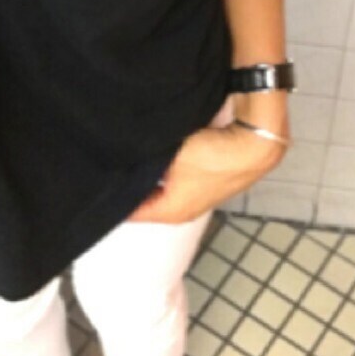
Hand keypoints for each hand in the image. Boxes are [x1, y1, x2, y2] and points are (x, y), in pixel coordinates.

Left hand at [127, 94, 291, 224]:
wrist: (253, 143)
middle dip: (133, 187)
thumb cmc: (211, 154)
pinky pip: (178, 179)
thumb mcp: (170, 157)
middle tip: (112, 169)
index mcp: (170, 212)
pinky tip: (158, 154)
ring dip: (152, 177)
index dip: (117, 198)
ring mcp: (197, 196)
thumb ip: (145, 164)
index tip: (101, 184)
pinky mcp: (207, 181)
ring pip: (163, 189)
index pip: (133, 212)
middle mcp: (183, 210)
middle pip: (149, 201)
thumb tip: (124, 165)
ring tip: (132, 160)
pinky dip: (167, 170)